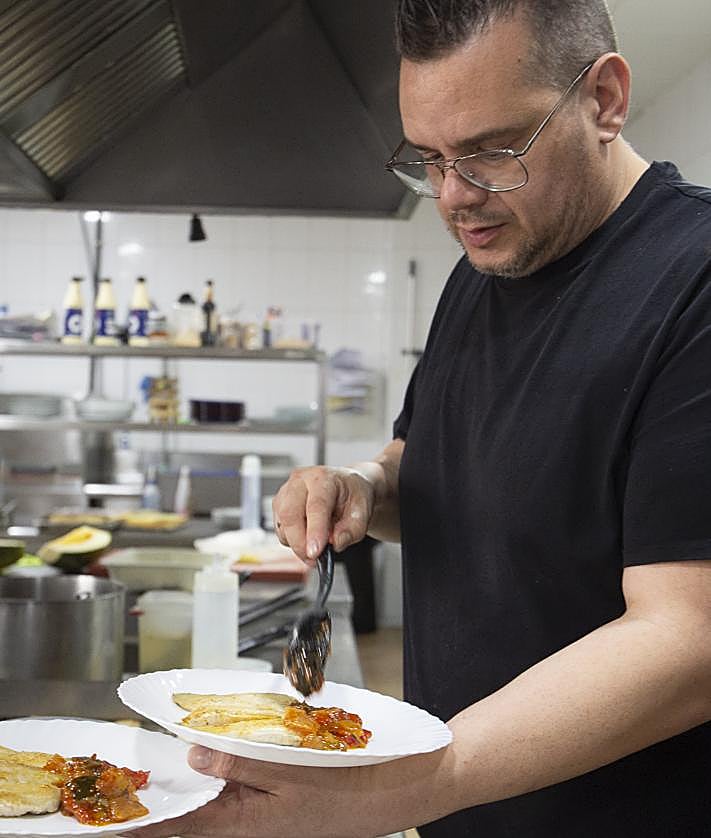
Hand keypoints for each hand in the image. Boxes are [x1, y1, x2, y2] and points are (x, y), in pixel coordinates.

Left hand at [121, 745, 434, 837]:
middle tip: (127, 786)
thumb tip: (195, 750)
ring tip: (158, 771)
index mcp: (244, 823)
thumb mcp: (289, 773)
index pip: (181, 829)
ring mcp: (261, 813)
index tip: (110, 824)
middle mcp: (247, 823)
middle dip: (160, 804)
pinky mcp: (275, 803)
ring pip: (212, 800)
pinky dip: (218, 774)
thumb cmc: (344, 789)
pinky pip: (236, 790)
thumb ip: (240, 761)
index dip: (145, 827)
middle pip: (192, 815)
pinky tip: (211, 755)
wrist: (390, 793)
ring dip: (188, 786)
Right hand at [272, 466, 374, 560]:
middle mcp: (301, 481)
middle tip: (313, 559)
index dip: (315, 531)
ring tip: (316, 547)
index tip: (315, 552)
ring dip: (296, 543)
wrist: (347, 487)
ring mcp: (286, 491)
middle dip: (299, 543)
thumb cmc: (353, 495)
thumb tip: (335, 543)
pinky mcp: (279, 504)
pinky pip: (279, 529)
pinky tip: (307, 538)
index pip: (316, 506)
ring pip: (281, 524)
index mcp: (324, 478)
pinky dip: (291, 540)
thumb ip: (352, 530)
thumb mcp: (363, 513)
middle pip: (290, 514)